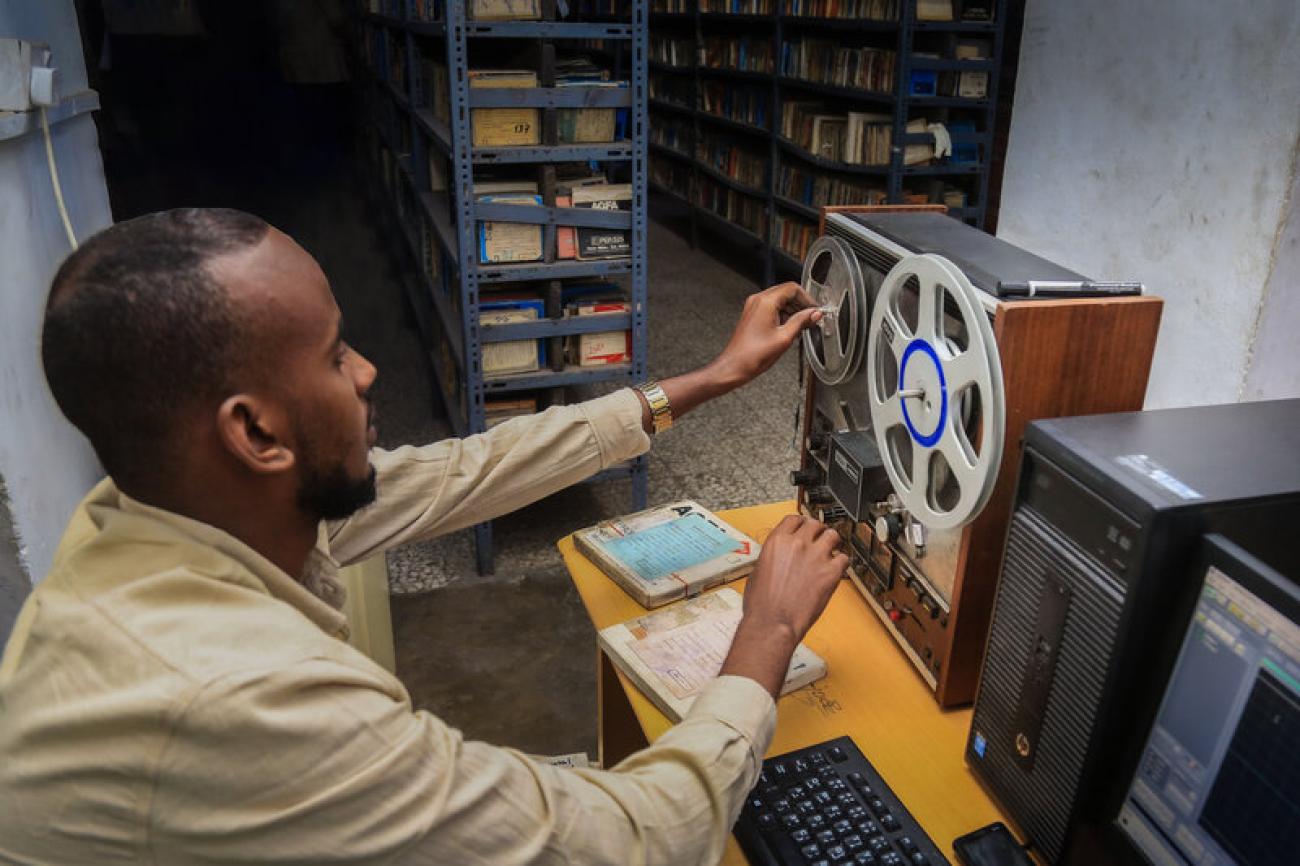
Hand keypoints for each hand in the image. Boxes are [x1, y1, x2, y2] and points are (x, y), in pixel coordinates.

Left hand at [709, 282, 821, 387]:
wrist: (734, 366)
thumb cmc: (753, 355)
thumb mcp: (784, 338)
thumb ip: (801, 322)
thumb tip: (814, 314)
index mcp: (765, 302)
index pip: (793, 288)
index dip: (807, 298)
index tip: (815, 310)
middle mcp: (758, 301)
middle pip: (786, 293)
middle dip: (801, 305)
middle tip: (812, 319)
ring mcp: (754, 307)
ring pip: (780, 301)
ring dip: (793, 311)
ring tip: (803, 326)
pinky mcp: (753, 316)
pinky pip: (772, 309)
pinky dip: (783, 316)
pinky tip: (790, 329)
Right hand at [719, 515, 848, 696]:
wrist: (772, 622)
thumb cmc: (761, 604)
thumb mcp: (757, 571)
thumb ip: (772, 558)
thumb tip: (778, 559)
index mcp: (777, 541)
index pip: (794, 519)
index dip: (801, 523)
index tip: (804, 528)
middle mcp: (798, 544)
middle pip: (815, 524)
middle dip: (817, 531)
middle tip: (818, 539)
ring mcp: (816, 556)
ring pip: (833, 535)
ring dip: (832, 542)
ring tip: (831, 550)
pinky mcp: (831, 572)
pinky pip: (844, 558)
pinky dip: (841, 563)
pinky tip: (836, 569)